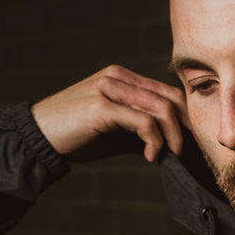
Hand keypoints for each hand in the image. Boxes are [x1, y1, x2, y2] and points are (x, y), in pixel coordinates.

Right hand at [32, 65, 189, 163]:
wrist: (39, 138)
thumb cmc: (78, 136)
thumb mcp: (116, 133)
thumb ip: (142, 133)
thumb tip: (172, 148)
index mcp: (123, 78)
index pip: (168, 92)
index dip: (187, 117)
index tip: (195, 142)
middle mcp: (118, 77)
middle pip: (171, 98)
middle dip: (187, 127)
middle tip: (190, 152)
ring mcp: (109, 89)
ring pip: (161, 109)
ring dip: (173, 137)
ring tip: (169, 156)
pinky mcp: (102, 106)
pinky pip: (143, 122)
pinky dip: (154, 142)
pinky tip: (150, 156)